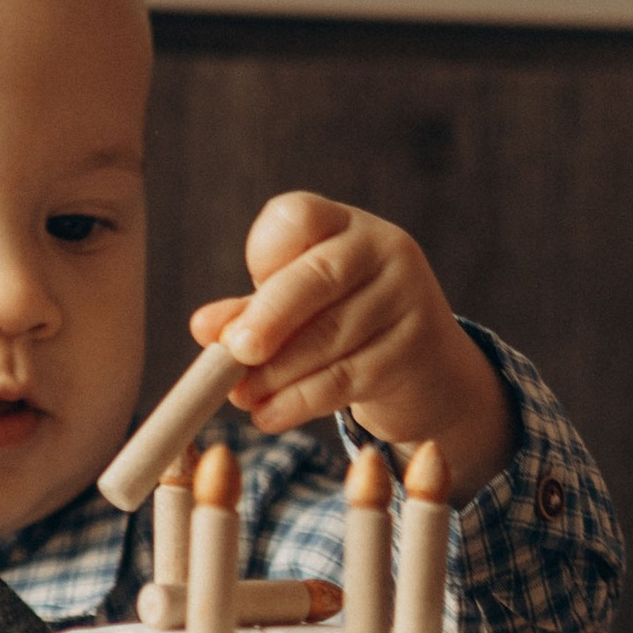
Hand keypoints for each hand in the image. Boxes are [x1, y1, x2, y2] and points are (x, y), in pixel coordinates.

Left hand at [194, 193, 514, 498]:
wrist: (428, 371)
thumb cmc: (348, 327)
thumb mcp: (297, 310)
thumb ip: (250, 313)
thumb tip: (203, 328)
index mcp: (345, 224)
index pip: (298, 217)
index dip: (263, 253)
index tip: (243, 295)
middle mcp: (382, 249)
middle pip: (316, 276)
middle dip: (268, 318)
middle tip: (233, 352)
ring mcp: (406, 298)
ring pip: (329, 335)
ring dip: (276, 373)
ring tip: (241, 397)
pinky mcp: (413, 351)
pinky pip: (346, 377)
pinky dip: (300, 401)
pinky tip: (270, 415)